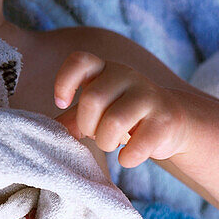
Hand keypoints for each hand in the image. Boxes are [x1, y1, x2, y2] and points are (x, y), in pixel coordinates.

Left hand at [53, 51, 191, 167]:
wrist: (172, 122)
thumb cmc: (123, 114)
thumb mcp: (97, 110)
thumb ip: (72, 116)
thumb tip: (47, 129)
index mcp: (105, 69)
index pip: (80, 60)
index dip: (64, 82)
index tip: (62, 103)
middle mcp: (127, 75)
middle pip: (92, 99)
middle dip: (87, 124)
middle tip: (93, 132)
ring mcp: (150, 95)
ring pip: (114, 122)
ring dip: (105, 142)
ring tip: (109, 144)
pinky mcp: (167, 119)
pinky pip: (139, 145)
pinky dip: (127, 158)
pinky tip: (127, 158)